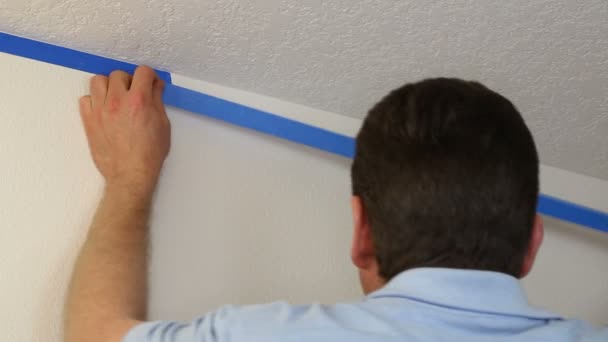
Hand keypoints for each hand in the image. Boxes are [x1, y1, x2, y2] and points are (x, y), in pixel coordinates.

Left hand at [79, 66, 170, 196]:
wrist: (130, 174)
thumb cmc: (149, 153)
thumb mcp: (163, 125)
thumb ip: (157, 101)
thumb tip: (155, 86)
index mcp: (139, 101)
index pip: (143, 72)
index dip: (150, 77)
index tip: (151, 84)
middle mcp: (118, 101)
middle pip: (118, 74)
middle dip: (129, 81)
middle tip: (134, 93)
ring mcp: (100, 110)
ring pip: (98, 81)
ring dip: (108, 86)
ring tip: (116, 98)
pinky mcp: (89, 120)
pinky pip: (85, 99)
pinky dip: (94, 101)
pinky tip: (104, 110)